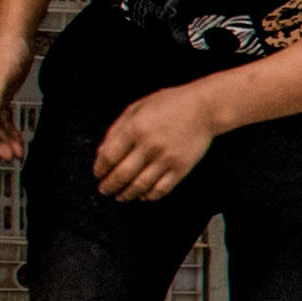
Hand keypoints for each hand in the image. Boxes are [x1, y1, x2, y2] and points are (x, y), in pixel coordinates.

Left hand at [89, 82, 228, 205]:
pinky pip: (161, 189)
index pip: (109, 156)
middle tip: (104, 189)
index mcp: (135, 128)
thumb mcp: (136, 108)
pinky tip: (143, 195)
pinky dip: (149, 196)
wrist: (204, 108)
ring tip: (120, 196)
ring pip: (140, 186)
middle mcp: (149, 146)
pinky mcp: (181, 168)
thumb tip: (101, 154)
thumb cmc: (169, 105)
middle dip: (109, 186)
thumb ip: (116, 130)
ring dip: (126, 194)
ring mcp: (166, 159)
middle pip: (122, 175)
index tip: (97, 174)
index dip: (99, 169)